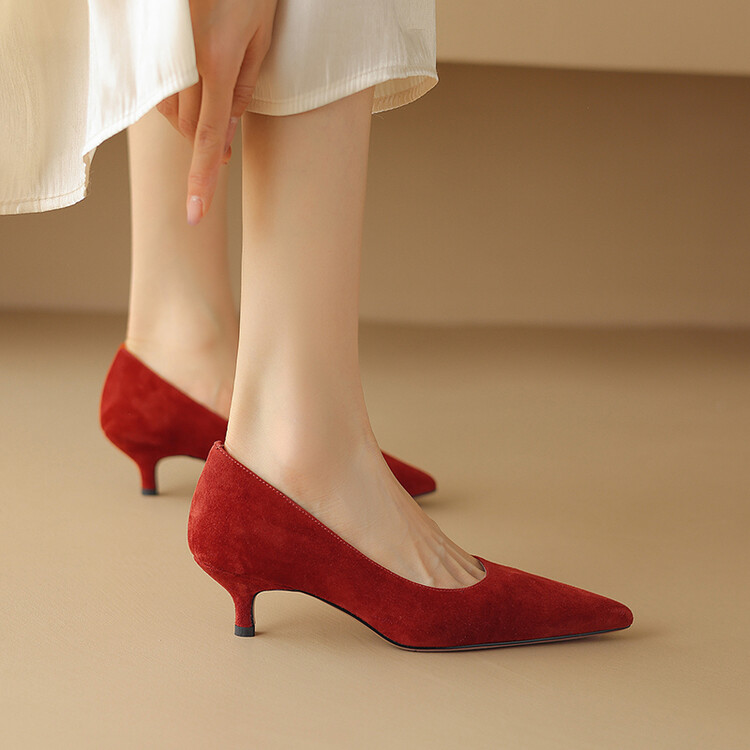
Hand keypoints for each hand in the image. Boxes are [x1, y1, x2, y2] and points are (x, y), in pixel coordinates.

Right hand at [156, 0, 278, 225]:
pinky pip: (158, 85)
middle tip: (223, 150)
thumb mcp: (259, 40)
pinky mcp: (152, 41)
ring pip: (168, 108)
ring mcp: (164, 49)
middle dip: (202, 142)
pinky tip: (191, 85)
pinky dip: (175, 96)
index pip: (206, 135)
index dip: (202, 177)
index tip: (194, 212)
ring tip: (210, 102)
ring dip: (188, 119)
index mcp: (216, 63)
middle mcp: (183, 59)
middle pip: (185, 125)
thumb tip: (224, 131)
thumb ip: (241, 88)